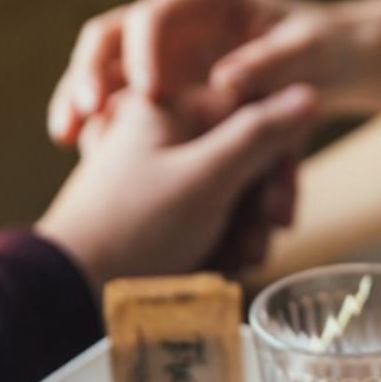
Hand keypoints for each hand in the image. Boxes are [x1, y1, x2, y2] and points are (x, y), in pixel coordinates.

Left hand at [36, 85, 318, 290]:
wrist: (72, 288)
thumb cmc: (134, 228)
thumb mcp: (207, 176)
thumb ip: (260, 134)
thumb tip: (308, 93)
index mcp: (168, 106)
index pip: (251, 111)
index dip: (276, 157)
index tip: (279, 198)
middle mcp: (166, 134)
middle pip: (246, 155)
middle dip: (261, 202)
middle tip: (264, 236)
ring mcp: (163, 173)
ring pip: (234, 190)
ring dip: (247, 228)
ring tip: (239, 258)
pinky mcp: (161, 209)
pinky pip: (212, 215)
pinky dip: (223, 240)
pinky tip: (222, 263)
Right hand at [46, 0, 364, 145]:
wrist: (331, 64)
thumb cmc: (325, 51)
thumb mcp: (309, 54)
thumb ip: (271, 63)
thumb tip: (226, 81)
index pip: (156, 12)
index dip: (144, 50)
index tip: (147, 92)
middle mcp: (174, 12)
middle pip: (112, 33)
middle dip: (91, 70)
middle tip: (85, 112)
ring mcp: (161, 45)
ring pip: (103, 64)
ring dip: (80, 96)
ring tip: (67, 136)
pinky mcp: (157, 78)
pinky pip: (115, 95)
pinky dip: (98, 118)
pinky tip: (82, 149)